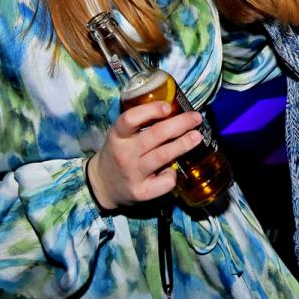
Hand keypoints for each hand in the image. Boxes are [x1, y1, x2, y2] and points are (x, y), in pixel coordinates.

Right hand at [86, 101, 204, 210]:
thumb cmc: (119, 154)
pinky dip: (173, 174)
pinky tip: (172, 170)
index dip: (150, 110)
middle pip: (154, 135)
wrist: (102, 186)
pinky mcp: (141, 192)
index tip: (168, 107)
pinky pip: (164, 182)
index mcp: (118, 136)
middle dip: (179, 124)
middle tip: (196, 118)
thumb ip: (141, 125)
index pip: (130, 119)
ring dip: (183, 144)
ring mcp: (133, 174)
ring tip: (196, 136)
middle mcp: (124, 154)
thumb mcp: (122, 136)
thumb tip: (175, 112)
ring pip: (163, 156)